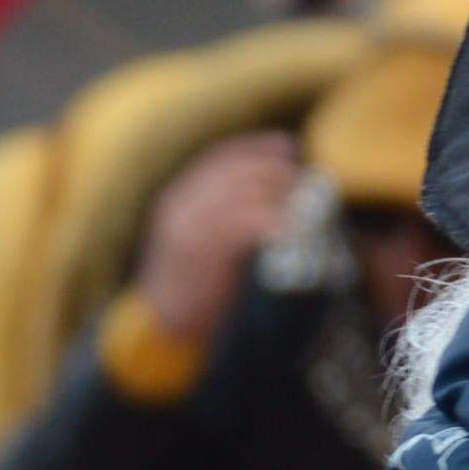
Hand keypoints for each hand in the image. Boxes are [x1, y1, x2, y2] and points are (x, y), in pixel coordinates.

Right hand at [135, 135, 307, 350]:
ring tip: (305, 208)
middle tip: (304, 181)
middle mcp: (182, 205)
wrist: (163, 324)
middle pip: (237, 172)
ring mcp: (191, 225)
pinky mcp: (204, 248)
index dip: (255, 148)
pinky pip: (248, 224)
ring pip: (246, 194)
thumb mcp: (198, 241)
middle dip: (276, 172)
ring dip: (281, 198)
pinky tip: (292, 233)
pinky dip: (275, 225)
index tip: (286, 145)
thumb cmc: (192, 285)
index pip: (220, 158)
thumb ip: (223, 214)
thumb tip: (271, 195)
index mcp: (178, 198)